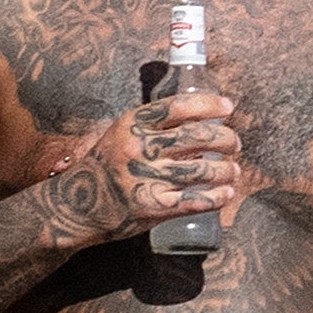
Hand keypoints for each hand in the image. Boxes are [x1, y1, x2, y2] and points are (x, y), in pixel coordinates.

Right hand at [58, 85, 244, 242]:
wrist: (78, 204)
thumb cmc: (106, 165)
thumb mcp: (122, 134)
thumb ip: (153, 125)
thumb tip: (198, 117)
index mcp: (134, 124)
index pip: (179, 107)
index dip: (209, 105)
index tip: (228, 107)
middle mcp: (141, 148)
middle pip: (198, 137)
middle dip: (226, 138)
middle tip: (234, 143)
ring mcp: (148, 178)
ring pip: (203, 170)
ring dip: (227, 169)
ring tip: (234, 169)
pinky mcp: (154, 207)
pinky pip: (195, 200)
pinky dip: (217, 196)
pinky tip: (227, 193)